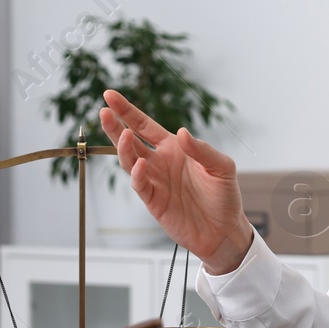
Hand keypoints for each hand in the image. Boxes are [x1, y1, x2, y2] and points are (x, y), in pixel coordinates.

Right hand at [99, 89, 251, 273]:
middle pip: (130, 140)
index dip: (127, 111)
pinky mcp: (153, 201)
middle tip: (104, 112)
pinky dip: (136, 175)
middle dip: (115, 126)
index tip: (110, 96)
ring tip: (123, 135)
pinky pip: (140, 185)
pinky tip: (139, 165)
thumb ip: (202, 150)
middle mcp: (160, 162)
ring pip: (129, 160)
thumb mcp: (221, 168)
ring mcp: (155, 181)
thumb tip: (182, 132)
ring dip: (123, 148)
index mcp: (174, 148)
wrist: (223, 231)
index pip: (144, 125)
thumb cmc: (223, 197)